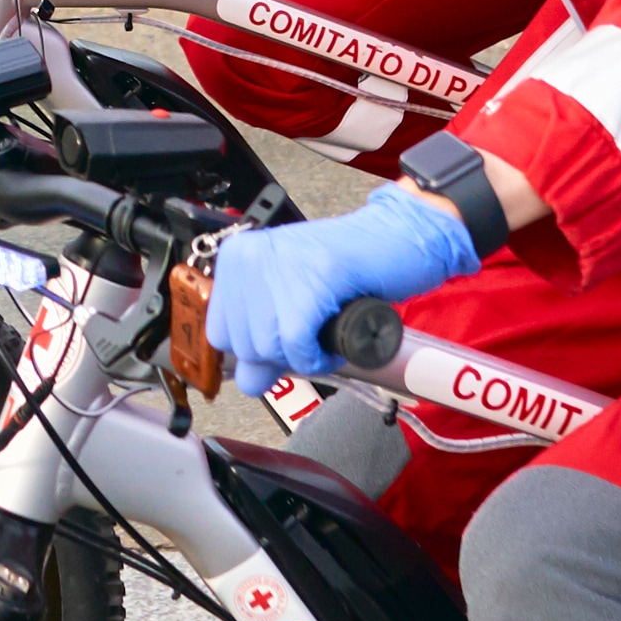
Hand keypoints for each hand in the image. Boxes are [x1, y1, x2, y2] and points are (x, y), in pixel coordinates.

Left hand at [201, 190, 482, 384]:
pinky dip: (320, 357)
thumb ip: (265, 335)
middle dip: (284, 355)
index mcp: (238, 258)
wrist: (400, 238)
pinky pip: (297, 346)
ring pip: (270, 349)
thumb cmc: (350, 270)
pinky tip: (336, 340)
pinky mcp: (313, 280)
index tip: (287, 340)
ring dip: (307, 356)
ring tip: (329, 331)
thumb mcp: (292, 296)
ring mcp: (280, 267)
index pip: (221, 334)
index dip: (258, 350)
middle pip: (244, 347)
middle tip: (316, 333)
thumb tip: (249, 381)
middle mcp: (251, 258)